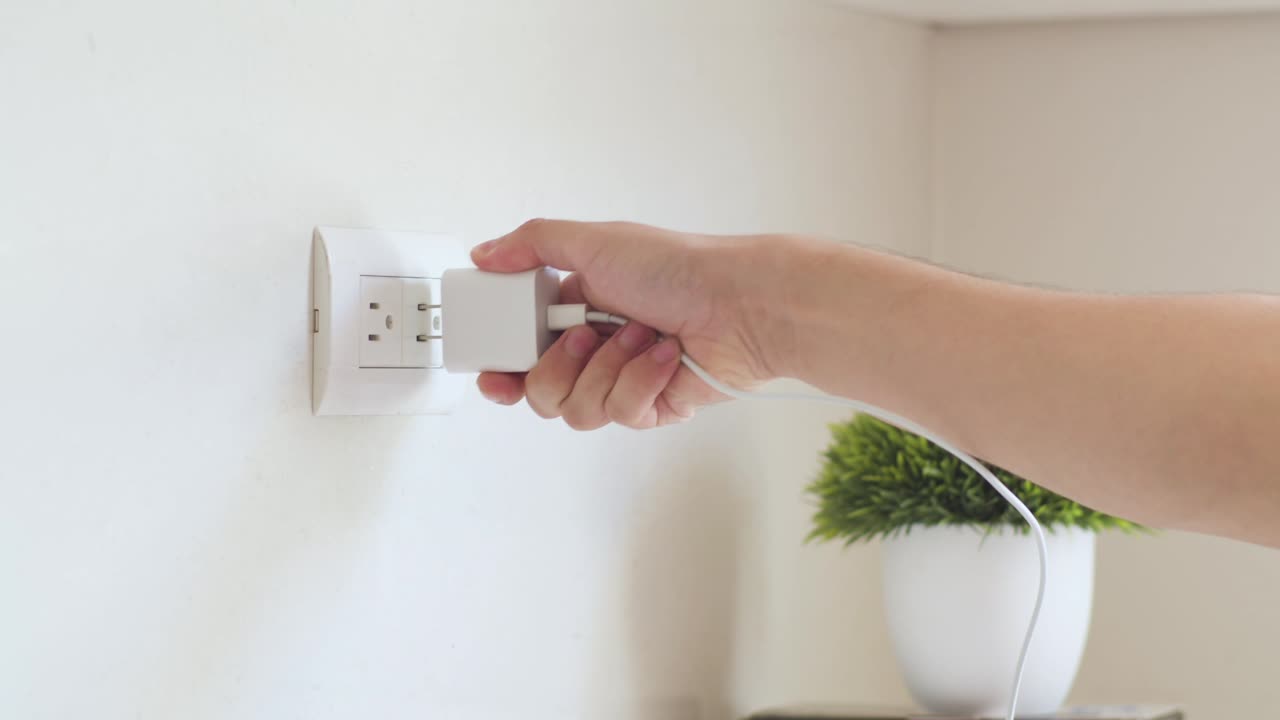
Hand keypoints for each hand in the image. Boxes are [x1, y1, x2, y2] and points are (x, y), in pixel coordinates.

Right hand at [471, 219, 785, 428]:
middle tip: (588, 335)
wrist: (739, 303)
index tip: (494, 375)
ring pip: (576, 410)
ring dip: (607, 370)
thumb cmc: (676, 267)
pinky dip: (641, 383)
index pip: (521, 352)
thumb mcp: (595, 241)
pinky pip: (620, 415)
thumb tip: (484, 253)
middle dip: (559, 366)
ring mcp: (623, 381)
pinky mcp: (652, 408)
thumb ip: (532, 245)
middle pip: (540, 391)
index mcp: (576, 309)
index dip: (502, 370)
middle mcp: (596, 348)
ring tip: (640, 337)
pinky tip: (665, 357)